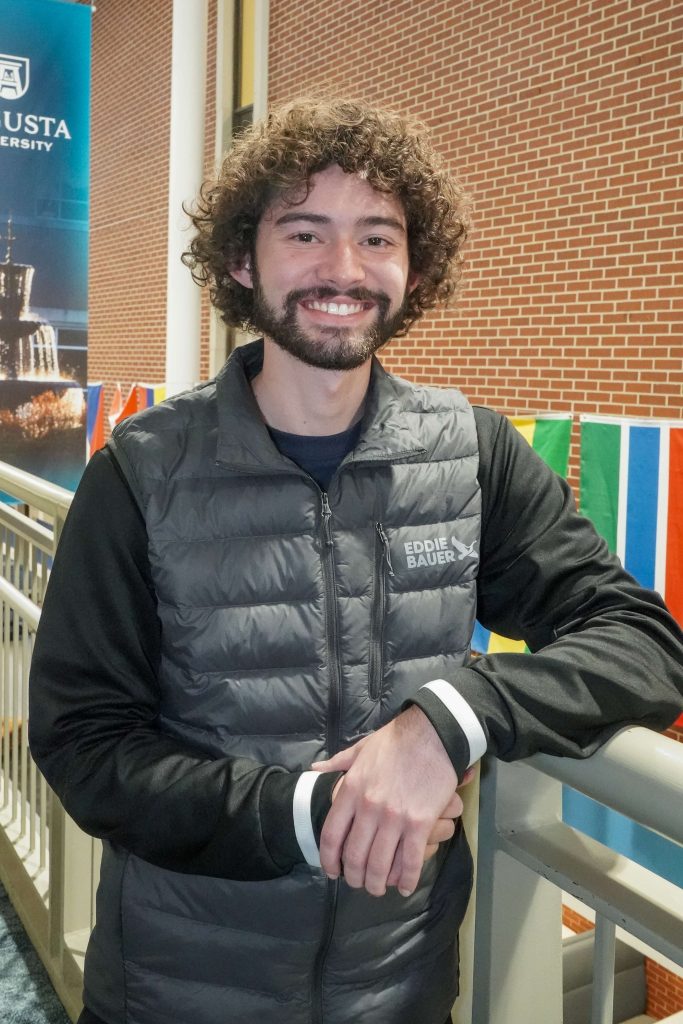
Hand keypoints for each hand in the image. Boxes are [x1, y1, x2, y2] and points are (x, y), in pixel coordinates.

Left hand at [312, 706, 458, 897]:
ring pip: (381, 865)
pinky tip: (407, 886)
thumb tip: (315, 770)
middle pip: (355, 856)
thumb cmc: (395, 741)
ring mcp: (394, 818)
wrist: (432, 734)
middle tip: (359, 883)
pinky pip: (411, 861)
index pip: (331, 835)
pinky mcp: (420, 823)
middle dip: (355, 877)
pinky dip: (408, 879)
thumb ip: (336, 764)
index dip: (329, 860)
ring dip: (379, 883)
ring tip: (380, 888)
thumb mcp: (359, 749)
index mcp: (350, 790)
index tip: (333, 871)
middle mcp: (368, 808)